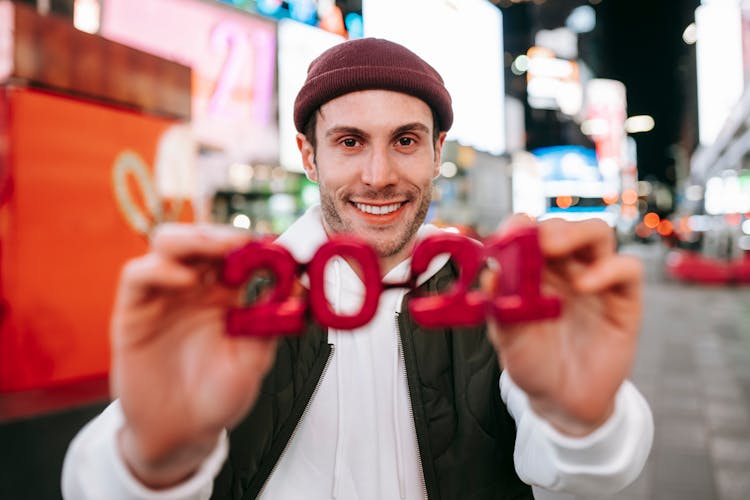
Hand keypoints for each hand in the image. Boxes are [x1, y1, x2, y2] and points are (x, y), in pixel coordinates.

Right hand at [110, 224, 277, 486]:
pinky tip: (185, 280)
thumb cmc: (218, 398)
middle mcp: (193, 289)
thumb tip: (298, 288)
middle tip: (244, 242)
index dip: (252, 243)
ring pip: (167, 245)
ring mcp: (162, 297)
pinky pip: (137, 276)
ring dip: (193, 240)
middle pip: (200, 239)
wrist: (183, 434)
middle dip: (222, 234)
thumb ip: (272, 323)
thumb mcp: (254, 360)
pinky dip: (160, 269)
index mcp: (225, 295)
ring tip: (218, 252)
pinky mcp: (133, 312)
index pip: (235, 253)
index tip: (273, 245)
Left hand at [486, 217, 642, 435]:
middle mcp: (564, 269)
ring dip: (577, 234)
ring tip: (556, 250)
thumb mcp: (509, 341)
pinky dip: (608, 268)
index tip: (510, 232)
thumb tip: (489, 275)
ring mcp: (595, 280)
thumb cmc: (533, 365)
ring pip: (597, 235)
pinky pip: (627, 269)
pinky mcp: (623, 299)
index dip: (519, 226)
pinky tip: (585, 284)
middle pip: (564, 227)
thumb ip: (500, 309)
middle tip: (539, 239)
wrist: (564, 403)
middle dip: (551, 227)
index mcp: (532, 271)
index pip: (528, 232)